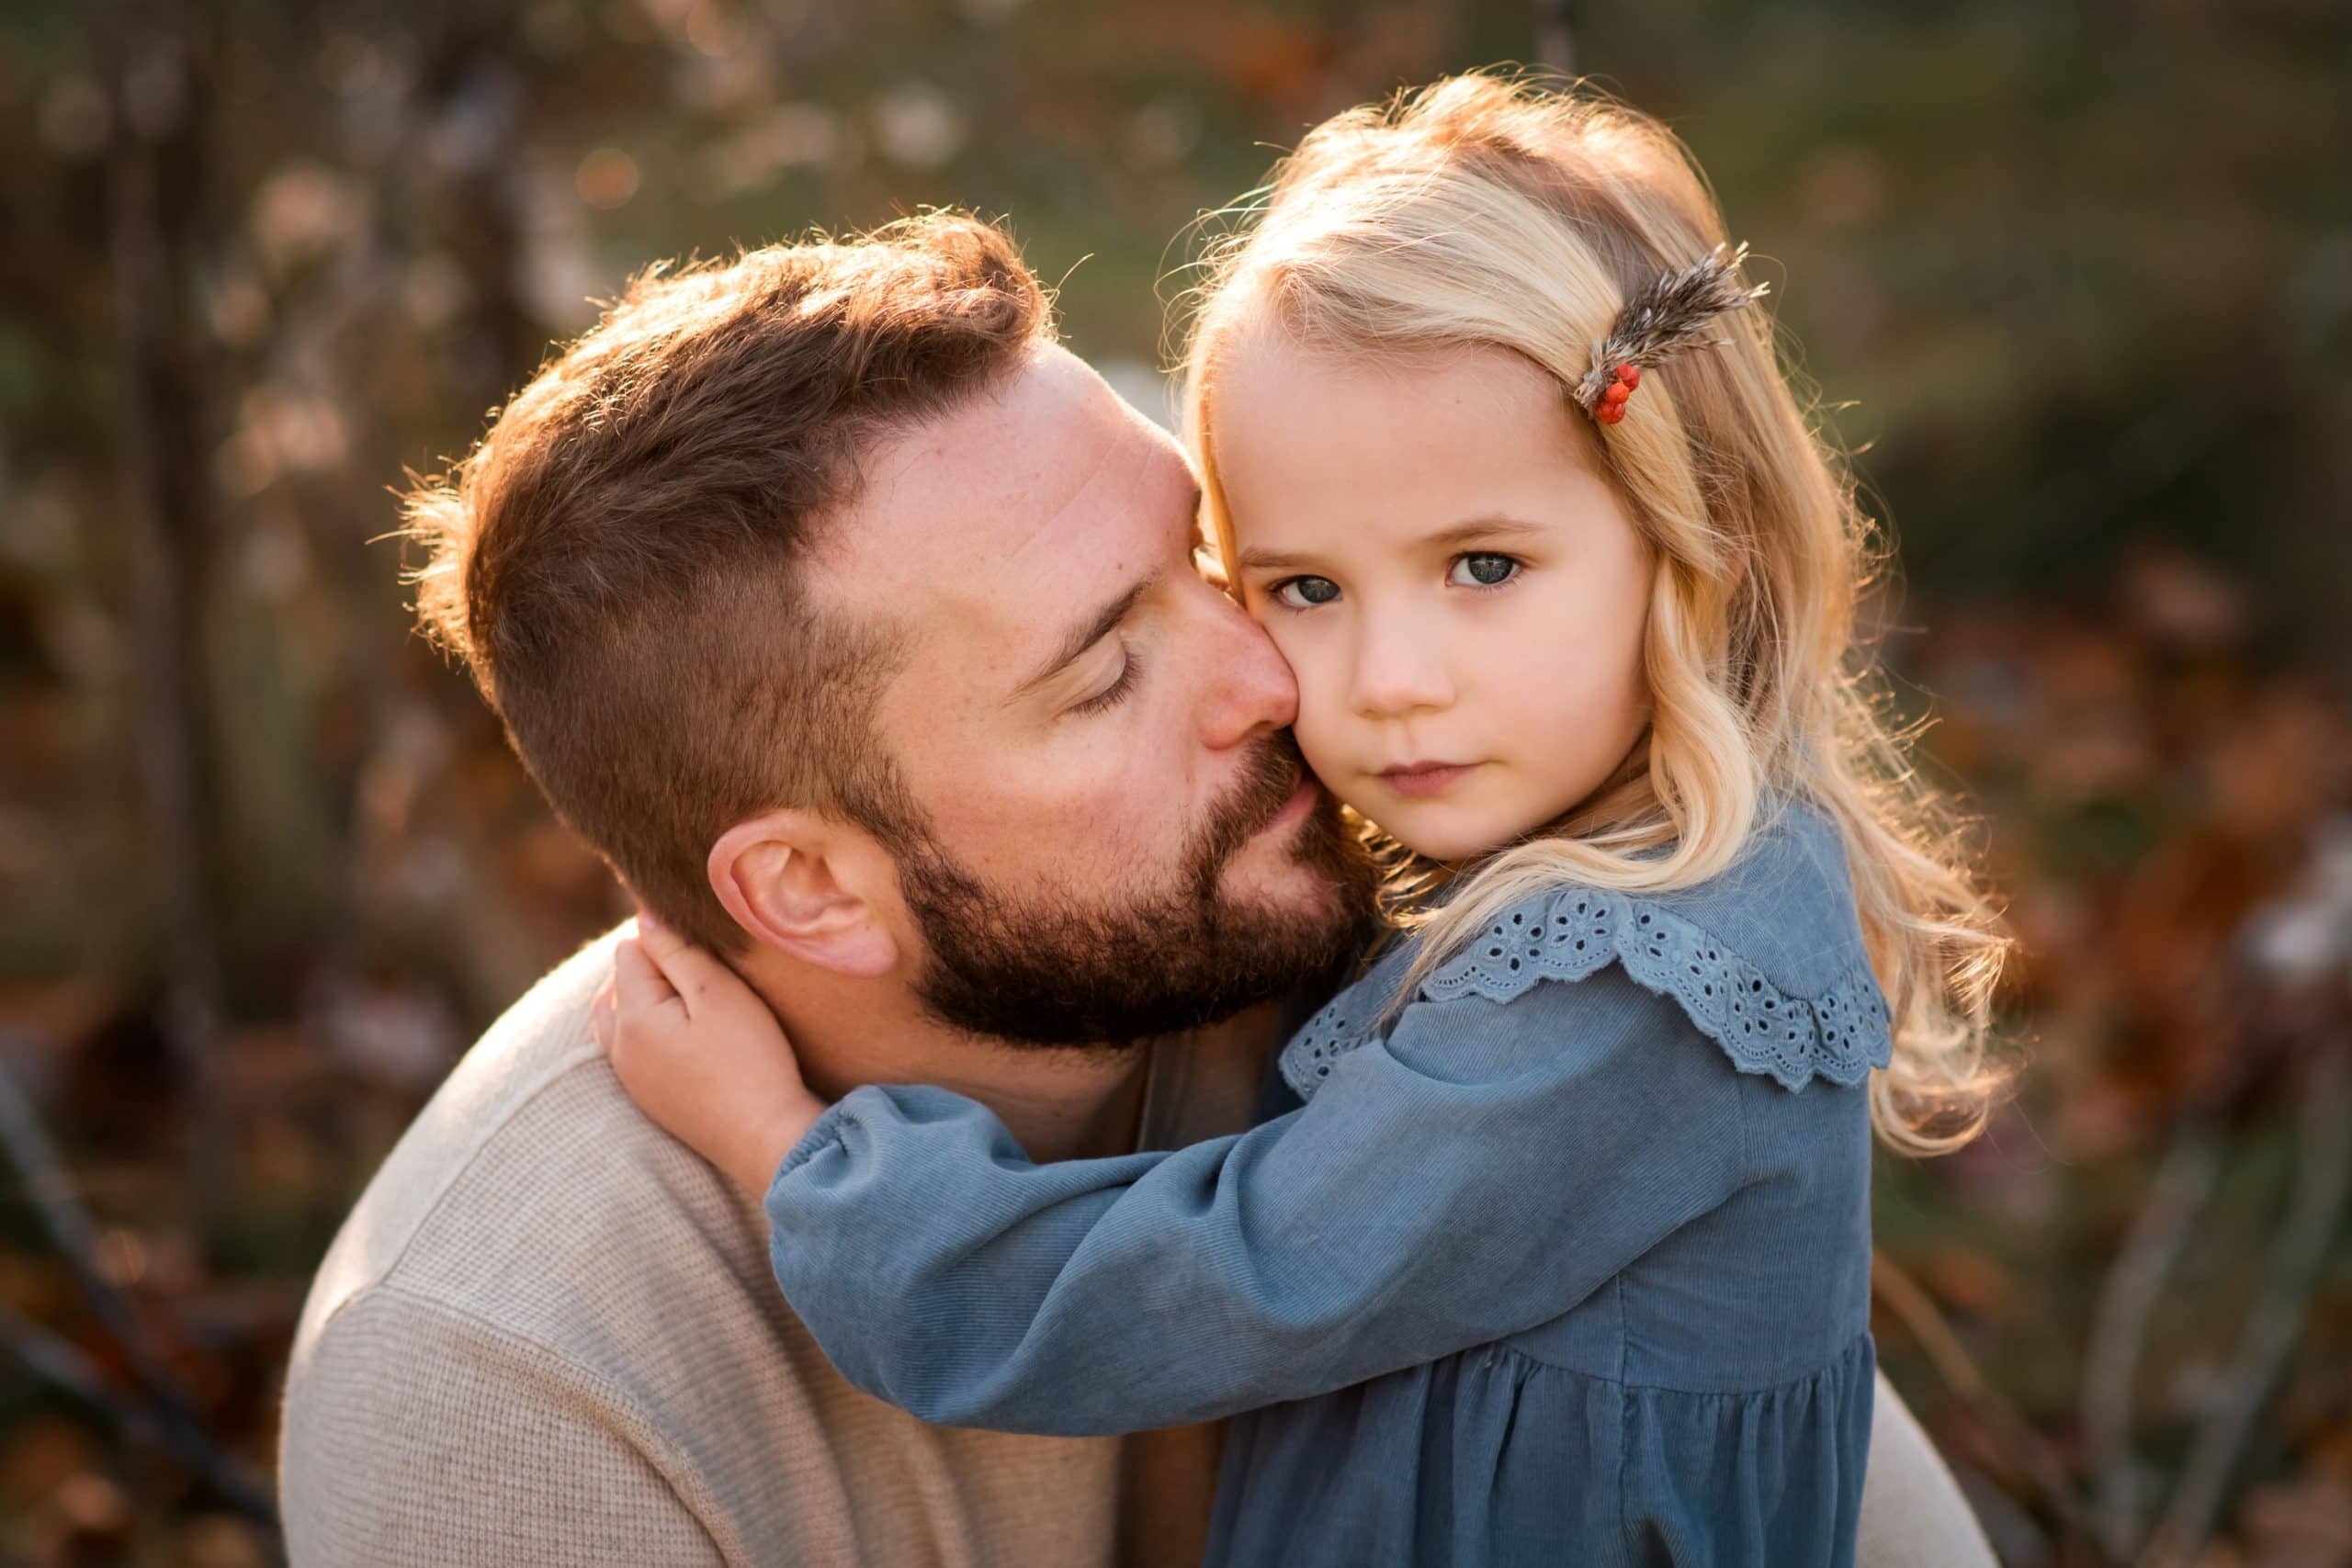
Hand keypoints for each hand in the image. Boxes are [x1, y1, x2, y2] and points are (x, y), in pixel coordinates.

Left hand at [591, 912, 826, 1193]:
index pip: (630, 951)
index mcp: (632, 1016)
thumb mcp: (720, 994)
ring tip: (691, 1001)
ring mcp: (630, 1078)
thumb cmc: (750, 1061)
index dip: (668, 941)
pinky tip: (685, 1036)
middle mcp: (619, 1048)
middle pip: (617, 983)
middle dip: (650, 969)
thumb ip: (678, 952)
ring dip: (645, 1000)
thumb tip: (644, 916)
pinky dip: (647, 1031)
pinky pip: (630, 1049)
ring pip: (618, 1018)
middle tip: (704, 976)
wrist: (765, 1138)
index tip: (707, 954)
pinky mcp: (648, 1099)